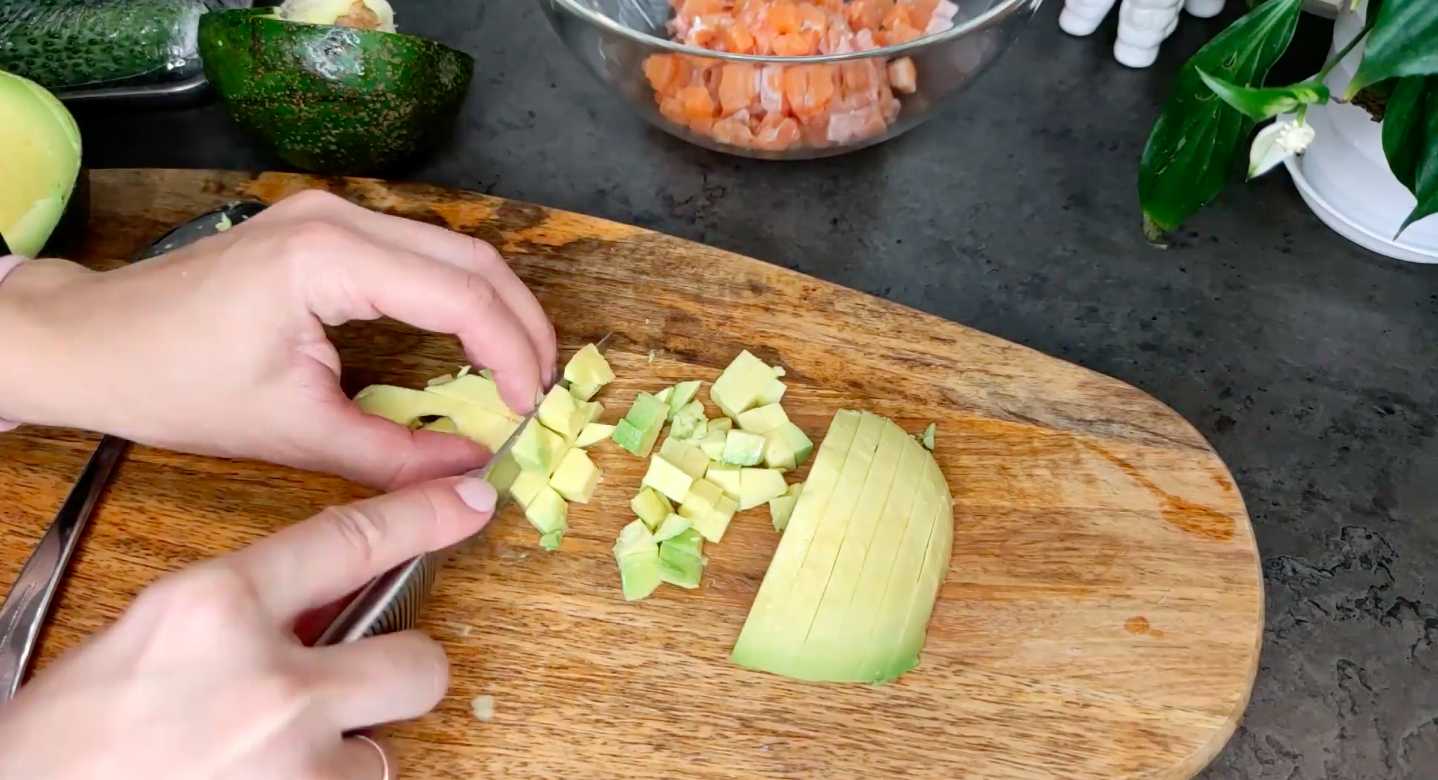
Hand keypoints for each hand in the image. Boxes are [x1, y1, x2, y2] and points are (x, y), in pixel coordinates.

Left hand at [0, 190, 556, 488]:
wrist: (92, 344)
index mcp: (329, 258)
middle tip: (543, 392)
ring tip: (518, 371)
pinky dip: (457, 296)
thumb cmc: (174, 385)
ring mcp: (330, 212)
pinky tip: (469, 342)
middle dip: (523, 325)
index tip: (529, 412)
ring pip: (453, 248)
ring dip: (495, 307)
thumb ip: (395, 456)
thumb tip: (474, 471)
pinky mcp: (324, 227)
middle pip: (474, 258)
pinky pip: (418, 253)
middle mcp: (339, 216)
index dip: (513, 354)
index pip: (461, 294)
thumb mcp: (294, 433)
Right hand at [0, 475, 496, 779]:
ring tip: (270, 761)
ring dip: (343, 755)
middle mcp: (267, 681)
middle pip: (420, 663)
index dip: (422, 517)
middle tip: (350, 690)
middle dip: (398, 675)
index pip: (350, 540)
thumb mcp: (153, 638)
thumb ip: (243, 613)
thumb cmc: (69, 738)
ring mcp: (289, 760)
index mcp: (213, 608)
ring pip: (386, 751)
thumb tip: (325, 609)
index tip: (470, 505)